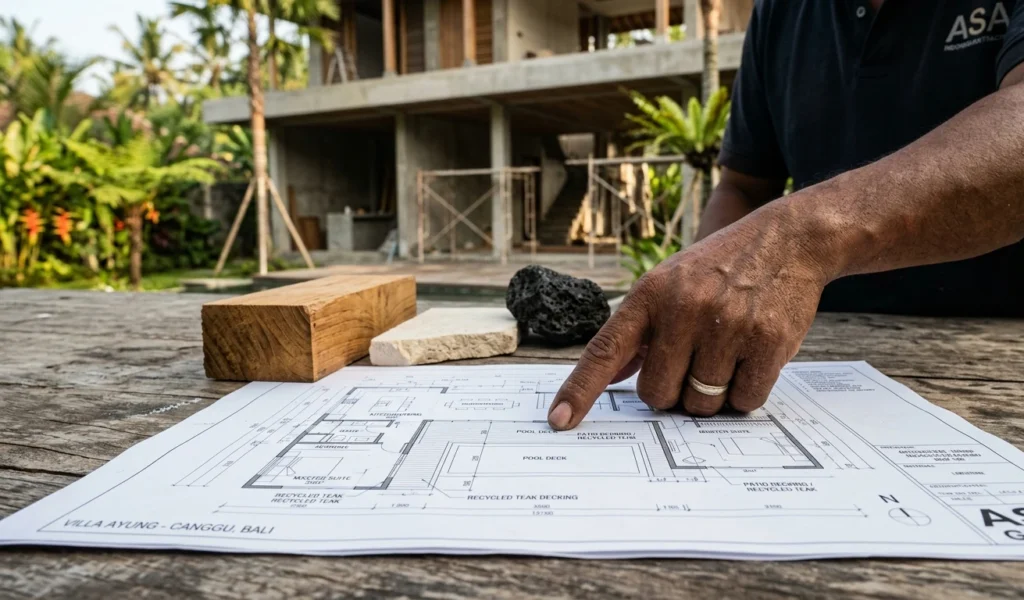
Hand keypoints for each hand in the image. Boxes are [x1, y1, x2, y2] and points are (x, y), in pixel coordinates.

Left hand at [548, 199, 834, 428]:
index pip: (605, 350)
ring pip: (702, 404)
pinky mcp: (767, 341)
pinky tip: (750, 360)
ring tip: (725, 356)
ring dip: (712, 395)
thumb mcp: (668, 284)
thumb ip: (639, 333)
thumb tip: (608, 376)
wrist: (786, 240)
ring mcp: (726, 325)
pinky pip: (744, 401)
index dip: (580, 390)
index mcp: (650, 295)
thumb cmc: (719, 267)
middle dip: (673, 393)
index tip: (560, 420)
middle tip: (693, 365)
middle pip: (658, 394)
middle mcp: (683, 309)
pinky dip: (745, 394)